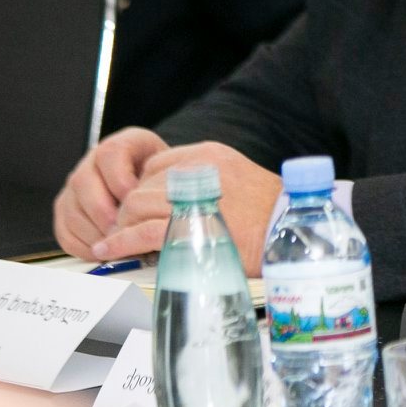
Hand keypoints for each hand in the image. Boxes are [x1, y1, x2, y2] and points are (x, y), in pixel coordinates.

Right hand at [52, 128, 168, 260]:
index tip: (135, 198)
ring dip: (94, 231)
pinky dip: (83, 245)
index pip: (110, 153)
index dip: (120, 179)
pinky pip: (65, 231)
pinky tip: (104, 250)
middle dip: (104, 211)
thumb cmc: (163, 181)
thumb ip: (164, 180)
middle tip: (122, 229)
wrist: (154, 188)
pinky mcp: (67, 212)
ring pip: (71, 208)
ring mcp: (75, 189)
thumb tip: (156, 204)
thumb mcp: (171, 171)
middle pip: (83, 182)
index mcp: (120, 146)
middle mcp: (92, 163)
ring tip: (116, 242)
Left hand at [93, 142, 282, 274]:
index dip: (144, 191)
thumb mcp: (239, 184)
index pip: (155, 165)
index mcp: (209, 155)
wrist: (297, 233)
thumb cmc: (273, 216)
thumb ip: (205, 185)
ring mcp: (192, 196)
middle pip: (141, 186)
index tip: (144, 212)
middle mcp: (198, 170)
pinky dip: (119, 243)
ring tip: (121, 245)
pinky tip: (108, 251)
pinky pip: (139, 231)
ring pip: (135, 206)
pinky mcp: (188, 226)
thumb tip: (174, 204)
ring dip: (124, 228)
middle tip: (131, 233)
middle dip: (130, 212)